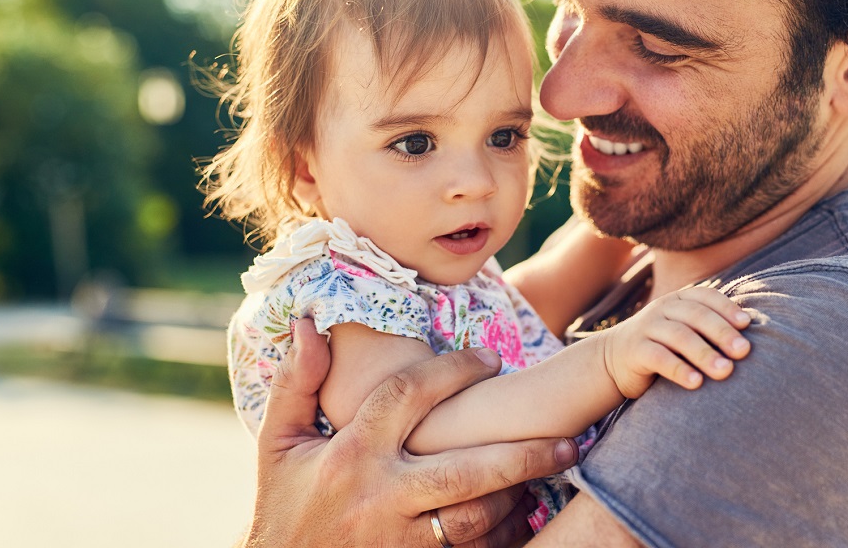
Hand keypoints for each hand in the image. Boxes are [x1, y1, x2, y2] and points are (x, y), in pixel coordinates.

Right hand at [244, 318, 577, 547]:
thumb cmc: (285, 507)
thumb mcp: (278, 445)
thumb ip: (297, 383)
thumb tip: (310, 322)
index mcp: (350, 454)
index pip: (408, 396)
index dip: (454, 370)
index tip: (491, 358)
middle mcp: (380, 497)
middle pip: (465, 471)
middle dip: (522, 454)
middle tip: (569, 438)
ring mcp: (399, 541)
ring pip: (476, 519)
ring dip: (518, 495)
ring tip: (551, 471)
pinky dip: (504, 537)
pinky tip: (527, 516)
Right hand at [602, 287, 750, 398]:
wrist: (613, 360)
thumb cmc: (663, 346)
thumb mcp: (685, 330)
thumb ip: (710, 327)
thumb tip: (755, 337)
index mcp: (679, 299)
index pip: (706, 296)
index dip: (727, 308)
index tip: (747, 325)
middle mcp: (662, 308)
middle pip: (696, 316)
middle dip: (722, 333)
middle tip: (745, 352)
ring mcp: (646, 327)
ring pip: (679, 336)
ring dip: (705, 353)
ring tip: (726, 371)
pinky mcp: (634, 351)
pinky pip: (658, 357)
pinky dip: (678, 369)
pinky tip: (696, 383)